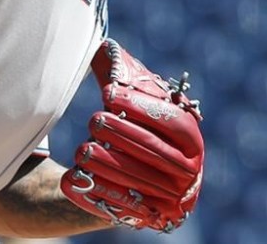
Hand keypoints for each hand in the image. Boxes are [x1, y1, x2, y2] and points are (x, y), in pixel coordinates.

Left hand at [60, 39, 203, 231]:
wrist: (135, 180)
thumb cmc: (133, 128)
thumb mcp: (132, 101)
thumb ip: (120, 74)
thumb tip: (102, 48)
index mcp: (192, 138)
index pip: (171, 119)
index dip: (140, 105)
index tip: (108, 93)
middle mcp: (189, 170)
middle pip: (154, 150)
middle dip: (120, 133)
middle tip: (93, 120)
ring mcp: (172, 197)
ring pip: (137, 178)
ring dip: (107, 164)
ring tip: (82, 150)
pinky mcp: (150, 218)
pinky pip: (122, 205)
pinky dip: (98, 191)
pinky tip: (74, 178)